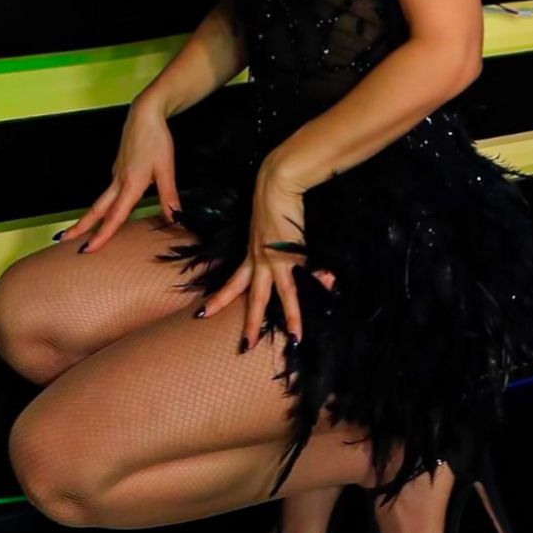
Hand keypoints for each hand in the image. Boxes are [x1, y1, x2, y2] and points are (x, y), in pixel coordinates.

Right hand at [57, 93, 182, 252]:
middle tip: (64, 241)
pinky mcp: (118, 169)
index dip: (102, 235)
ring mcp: (116, 174)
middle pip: (96, 210)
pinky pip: (108, 192)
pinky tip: (105, 211)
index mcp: (130, 184)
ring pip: (100, 201)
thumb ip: (169, 196)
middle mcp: (118, 182)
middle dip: (80, 227)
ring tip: (78, 231)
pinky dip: (102, 206)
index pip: (114, 216)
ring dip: (88, 218)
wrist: (145, 114)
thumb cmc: (155, 139)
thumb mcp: (166, 169)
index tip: (87, 250)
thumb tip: (175, 219)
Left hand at [199, 158, 334, 349]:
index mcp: (251, 256)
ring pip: (283, 293)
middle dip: (251, 324)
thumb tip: (290, 268)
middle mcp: (260, 260)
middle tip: (244, 347)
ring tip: (295, 339)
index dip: (221, 299)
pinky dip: (319, 280)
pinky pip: (307, 271)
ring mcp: (277, 256)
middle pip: (255, 297)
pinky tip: (328, 286)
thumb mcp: (267, 233)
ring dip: (291, 317)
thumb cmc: (271, 205)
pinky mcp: (294, 249)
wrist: (275, 185)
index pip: (234, 283)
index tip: (204, 313)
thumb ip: (277, 252)